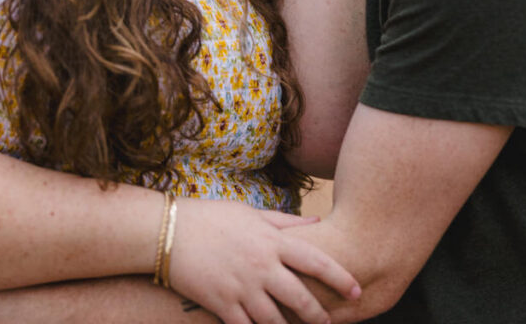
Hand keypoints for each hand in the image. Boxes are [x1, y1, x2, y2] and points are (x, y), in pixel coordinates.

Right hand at [170, 199, 360, 323]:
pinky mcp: (222, 305)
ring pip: (277, 321)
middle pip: (301, 298)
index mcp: (271, 241)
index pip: (316, 261)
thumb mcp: (251, 213)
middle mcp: (261, 266)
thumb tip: (318, 223)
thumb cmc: (212, 217)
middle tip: (329, 323)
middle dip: (319, 315)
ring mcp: (242, 288)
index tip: (357, 290)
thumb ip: (286, 222)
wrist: (169, 231)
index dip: (340, 278)